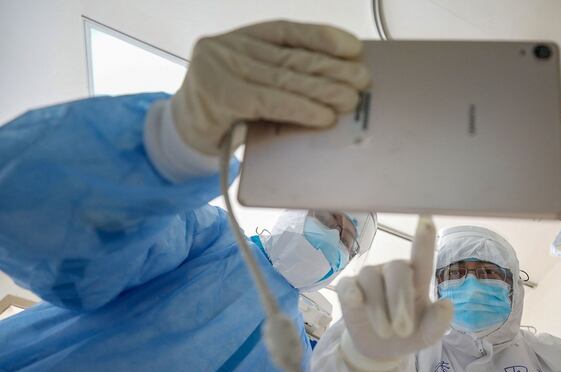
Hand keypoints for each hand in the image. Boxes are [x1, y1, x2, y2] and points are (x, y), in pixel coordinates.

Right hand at [171, 20, 369, 154]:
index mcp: (239, 38)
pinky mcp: (218, 97)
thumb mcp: (253, 84)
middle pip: (289, 58)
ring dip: (322, 91)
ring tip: (349, 100)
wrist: (182, 134)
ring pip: (282, 80)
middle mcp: (226, 46)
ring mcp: (218, 69)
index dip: (322, 37)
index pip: (286, 32)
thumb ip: (282, 78)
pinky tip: (322, 116)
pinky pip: (269, 102)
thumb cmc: (225, 111)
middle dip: (330, 69)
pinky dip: (300, 110)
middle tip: (361, 80)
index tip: (353, 47)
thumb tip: (337, 82)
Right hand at [337, 216, 453, 371]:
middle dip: (400, 300)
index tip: (427, 219)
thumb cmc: (408, 333)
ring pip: (372, 279)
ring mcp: (370, 277)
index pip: (422, 256)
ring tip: (386, 332)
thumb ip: (438, 322)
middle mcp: (393, 271)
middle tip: (403, 330)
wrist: (380, 349)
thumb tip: (447, 305)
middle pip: (397, 269)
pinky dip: (353, 293)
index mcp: (417, 278)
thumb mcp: (427, 335)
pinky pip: (349, 285)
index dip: (424, 239)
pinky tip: (356, 302)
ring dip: (379, 308)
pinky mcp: (348, 288)